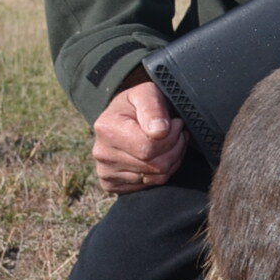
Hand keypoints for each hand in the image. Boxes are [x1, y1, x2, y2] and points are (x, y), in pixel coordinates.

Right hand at [93, 78, 184, 192]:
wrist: (122, 117)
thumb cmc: (138, 104)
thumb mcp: (147, 93)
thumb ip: (153, 108)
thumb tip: (159, 131)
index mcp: (106, 128)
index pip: (149, 148)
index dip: (171, 137)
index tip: (176, 124)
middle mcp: (101, 153)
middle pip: (155, 166)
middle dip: (175, 148)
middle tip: (177, 133)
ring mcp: (105, 172)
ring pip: (156, 178)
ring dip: (172, 160)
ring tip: (170, 142)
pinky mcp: (111, 184)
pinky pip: (149, 186)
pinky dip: (162, 173)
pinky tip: (159, 156)